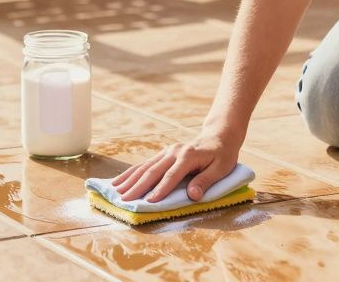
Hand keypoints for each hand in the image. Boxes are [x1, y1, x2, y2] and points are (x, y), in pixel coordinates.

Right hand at [110, 131, 240, 202]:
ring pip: (144, 167)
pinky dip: (131, 173)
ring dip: (129, 180)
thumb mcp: (221, 169)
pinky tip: (119, 181)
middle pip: (153, 171)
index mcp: (188, 156)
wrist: (219, 137)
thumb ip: (206, 181)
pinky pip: (145, 164)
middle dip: (137, 187)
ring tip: (115, 192)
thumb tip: (193, 195)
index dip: (161, 189)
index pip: (172, 175)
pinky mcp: (163, 154)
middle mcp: (174, 152)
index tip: (150, 202)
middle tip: (124, 201)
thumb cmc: (222, 155)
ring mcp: (167, 152)